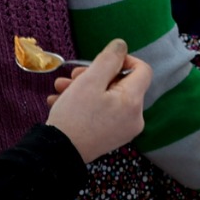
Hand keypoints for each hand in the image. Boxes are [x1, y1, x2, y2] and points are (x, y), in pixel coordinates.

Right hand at [46, 38, 153, 163]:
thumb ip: (108, 59)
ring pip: (107, 98)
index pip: (142, 70)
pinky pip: (102, 113)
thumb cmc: (74, 116)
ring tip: (60, 88)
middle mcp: (134, 117)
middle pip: (121, 84)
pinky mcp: (111, 137)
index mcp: (133, 102)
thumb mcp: (89, 81)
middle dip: (94, 75)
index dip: (124, 59)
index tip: (102, 60)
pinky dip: (85, 104)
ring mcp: (123, 129)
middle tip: (72, 76)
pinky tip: (61, 102)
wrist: (57, 154)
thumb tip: (121, 45)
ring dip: (83, 88)